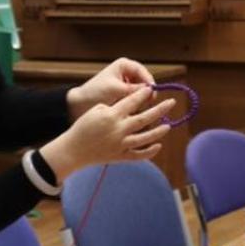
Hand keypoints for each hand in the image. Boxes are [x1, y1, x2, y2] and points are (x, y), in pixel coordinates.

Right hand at [41, 86, 174, 179]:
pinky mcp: (120, 157)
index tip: (151, 89)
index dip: (143, 94)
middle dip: (160, 109)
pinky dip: (150, 151)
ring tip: (168, 125)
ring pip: (146, 137)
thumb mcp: (96, 110)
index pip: (132, 101)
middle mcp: (119, 129)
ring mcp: (121, 144)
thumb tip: (132, 105)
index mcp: (112, 115)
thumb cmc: (83, 127)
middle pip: (145, 118)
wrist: (73, 150)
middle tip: (172, 103)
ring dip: (159, 131)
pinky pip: (139, 155)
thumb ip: (115, 107)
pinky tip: (158, 145)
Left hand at [66, 58, 155, 120]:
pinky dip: (134, 106)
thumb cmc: (95, 93)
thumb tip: (152, 91)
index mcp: (124, 65)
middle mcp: (127, 73)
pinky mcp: (124, 95)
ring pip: (141, 92)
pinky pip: (136, 100)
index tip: (152, 94)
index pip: (144, 72)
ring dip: (139, 101)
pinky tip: (129, 111)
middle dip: (144, 94)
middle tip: (144, 104)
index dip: (149, 83)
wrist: (79, 104)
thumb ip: (136, 90)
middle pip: (145, 83)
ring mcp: (126, 84)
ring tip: (133, 108)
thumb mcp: (117, 90)